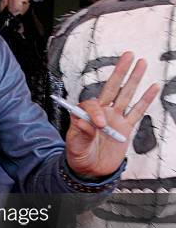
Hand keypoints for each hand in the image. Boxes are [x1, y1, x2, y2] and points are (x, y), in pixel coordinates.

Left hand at [65, 51, 158, 177]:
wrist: (90, 171)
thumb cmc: (78, 156)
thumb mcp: (74, 145)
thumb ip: (80, 132)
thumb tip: (86, 122)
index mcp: (86, 115)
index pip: (93, 105)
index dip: (95, 112)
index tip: (98, 125)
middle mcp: (101, 113)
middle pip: (112, 88)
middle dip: (120, 72)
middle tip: (127, 55)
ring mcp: (115, 119)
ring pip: (126, 95)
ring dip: (134, 79)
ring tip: (141, 63)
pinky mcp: (126, 128)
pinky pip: (137, 112)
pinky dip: (146, 100)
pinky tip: (153, 87)